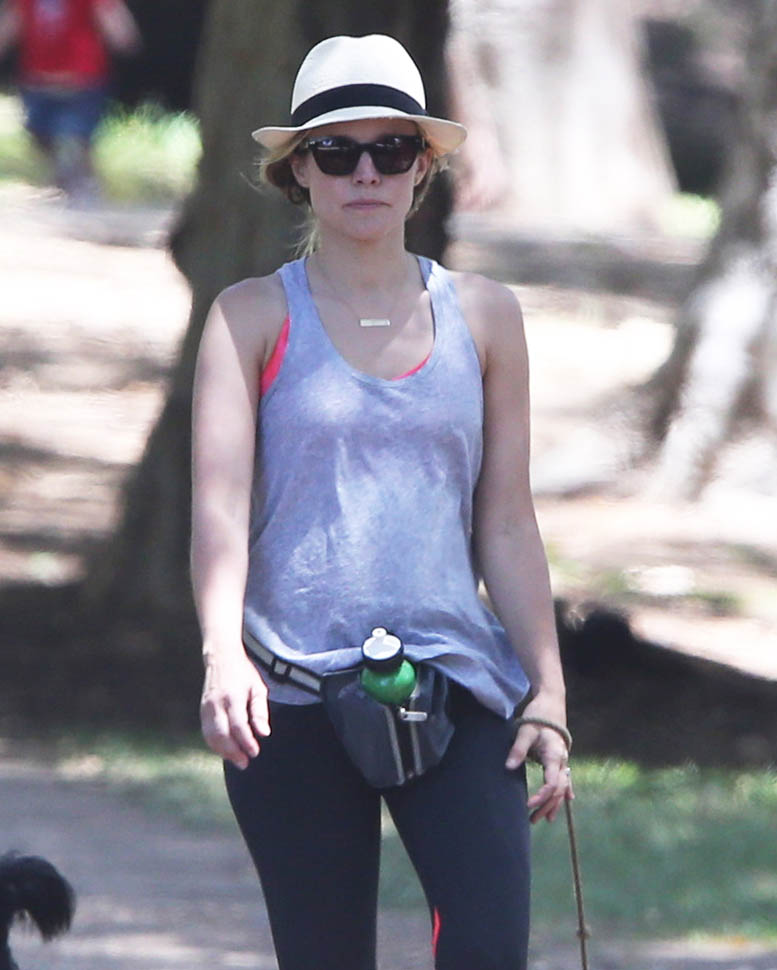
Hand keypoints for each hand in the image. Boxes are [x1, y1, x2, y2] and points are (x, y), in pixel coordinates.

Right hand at [200, 651, 269, 768]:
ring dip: (223, 752)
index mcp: (233, 696)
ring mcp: (206, 707)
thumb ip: (260, 711)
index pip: (238, 725)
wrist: (221, 657)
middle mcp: (216, 703)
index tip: (255, 752)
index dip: (246, 742)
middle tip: (245, 762)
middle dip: (233, 752)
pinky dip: (215, 745)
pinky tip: (226, 751)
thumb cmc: (243, 674)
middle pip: (221, 734)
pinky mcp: (201, 711)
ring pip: (211, 736)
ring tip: (238, 760)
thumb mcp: (258, 687)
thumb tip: (264, 734)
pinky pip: (206, 733)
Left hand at [505, 705, 572, 823]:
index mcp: (555, 755)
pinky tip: (567, 801)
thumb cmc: (538, 715)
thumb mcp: (525, 731)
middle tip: (532, 819)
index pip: (552, 782)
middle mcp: (563, 760)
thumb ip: (518, 750)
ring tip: (545, 819)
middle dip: (547, 806)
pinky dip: (564, 792)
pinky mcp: (561, 758)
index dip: (541, 796)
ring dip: (554, 803)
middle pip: (558, 790)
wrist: (551, 702)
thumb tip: (508, 767)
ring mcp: (564, 760)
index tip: (528, 804)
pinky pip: (565, 779)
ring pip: (562, 787)